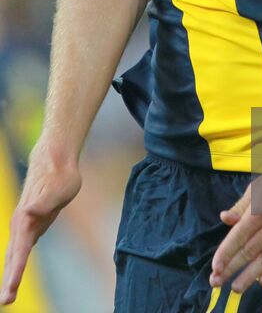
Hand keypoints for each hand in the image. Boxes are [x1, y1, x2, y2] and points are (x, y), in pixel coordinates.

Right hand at [0, 147, 81, 304]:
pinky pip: (20, 248)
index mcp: (25, 221)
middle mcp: (20, 225)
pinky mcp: (31, 223)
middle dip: (9, 281)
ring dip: (10, 274)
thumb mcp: (58, 189)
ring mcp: (23, 224)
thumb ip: (43, 202)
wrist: (54, 159)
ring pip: (14, 254)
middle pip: (13, 258)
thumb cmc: (59, 175)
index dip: (14, 274)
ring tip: (7, 295)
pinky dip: (15, 262)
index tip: (9, 293)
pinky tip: (13, 271)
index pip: (19, 253)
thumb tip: (29, 212)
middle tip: (6, 303)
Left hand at [210, 162, 261, 293]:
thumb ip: (242, 205)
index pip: (237, 238)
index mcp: (260, 209)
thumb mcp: (261, 184)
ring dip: (248, 277)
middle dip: (230, 269)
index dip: (224, 255)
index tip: (214, 268)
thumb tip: (225, 218)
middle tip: (217, 282)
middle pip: (248, 253)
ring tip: (236, 288)